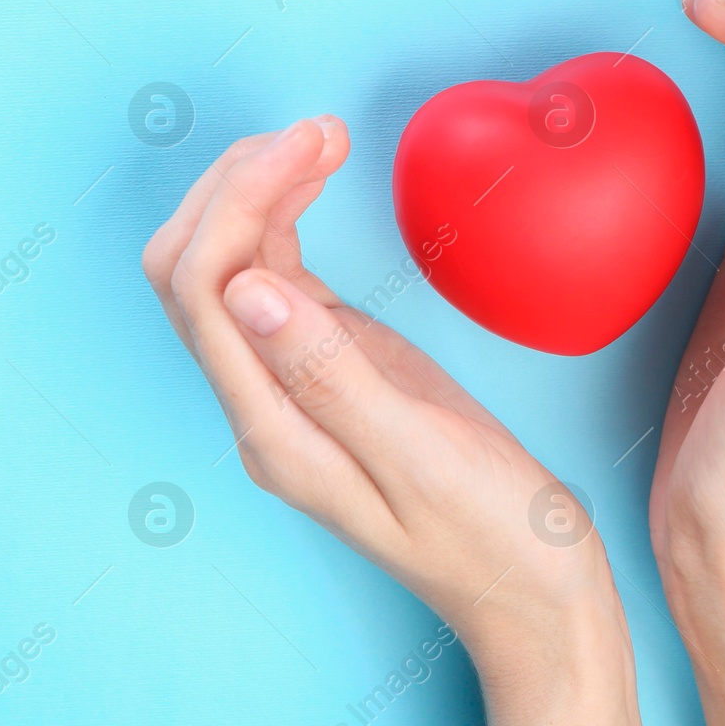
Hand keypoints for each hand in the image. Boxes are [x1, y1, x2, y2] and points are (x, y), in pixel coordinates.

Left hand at [142, 115, 620, 664]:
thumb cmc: (494, 540)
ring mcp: (291, 384)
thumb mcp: (422, 458)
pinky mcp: (329, 367)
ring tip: (322, 138)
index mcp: (275, 433)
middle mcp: (264, 407)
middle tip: (317, 132)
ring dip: (257, 192)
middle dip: (235, 185)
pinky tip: (319, 180)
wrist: (532, 593)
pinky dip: (287, 220)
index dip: (241, 201)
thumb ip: (330, 376)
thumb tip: (246, 289)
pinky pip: (279, 279)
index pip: (205, 291)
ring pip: (228, 267)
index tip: (314, 144)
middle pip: (192, 271)